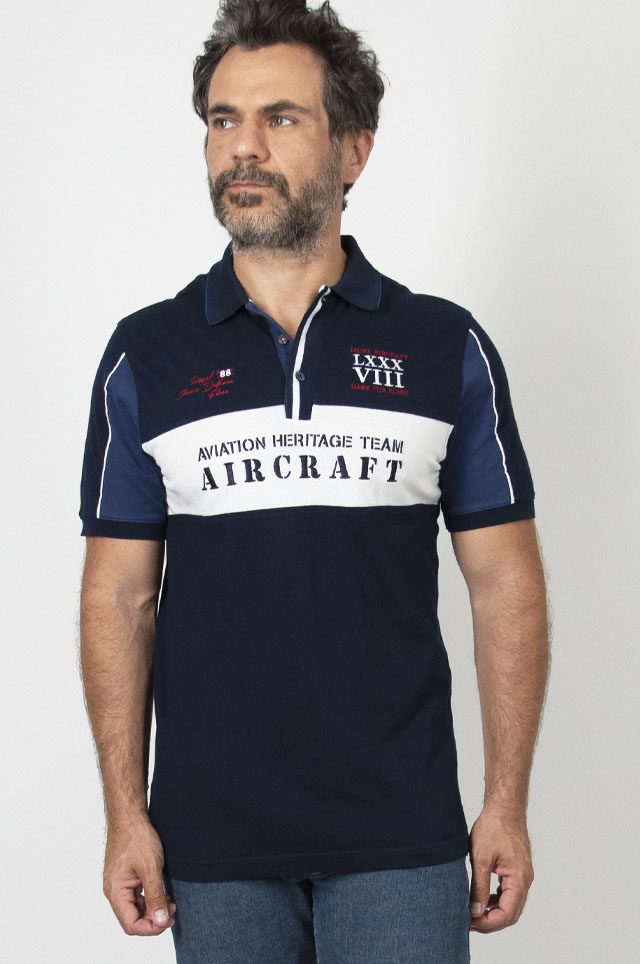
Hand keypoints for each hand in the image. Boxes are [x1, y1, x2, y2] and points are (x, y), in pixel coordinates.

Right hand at [103, 815, 176, 935]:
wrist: (129, 815)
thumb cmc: (137, 837)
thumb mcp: (151, 868)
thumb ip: (155, 896)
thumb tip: (160, 921)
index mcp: (116, 892)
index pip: (131, 924)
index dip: (151, 928)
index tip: (168, 920)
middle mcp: (113, 890)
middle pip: (132, 918)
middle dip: (154, 918)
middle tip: (172, 910)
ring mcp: (118, 883)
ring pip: (135, 907)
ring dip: (152, 909)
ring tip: (170, 902)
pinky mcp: (124, 876)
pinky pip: (135, 896)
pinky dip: (149, 898)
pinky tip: (163, 894)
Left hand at [468, 805, 533, 932]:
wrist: (504, 806)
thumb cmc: (494, 827)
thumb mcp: (481, 858)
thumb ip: (479, 886)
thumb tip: (476, 911)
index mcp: (519, 878)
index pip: (507, 914)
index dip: (488, 923)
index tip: (470, 923)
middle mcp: (525, 879)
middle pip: (511, 913)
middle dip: (490, 921)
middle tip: (469, 921)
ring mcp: (522, 874)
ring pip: (511, 904)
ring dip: (493, 912)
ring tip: (472, 912)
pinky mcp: (517, 869)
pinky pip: (509, 892)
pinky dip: (496, 899)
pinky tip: (482, 897)